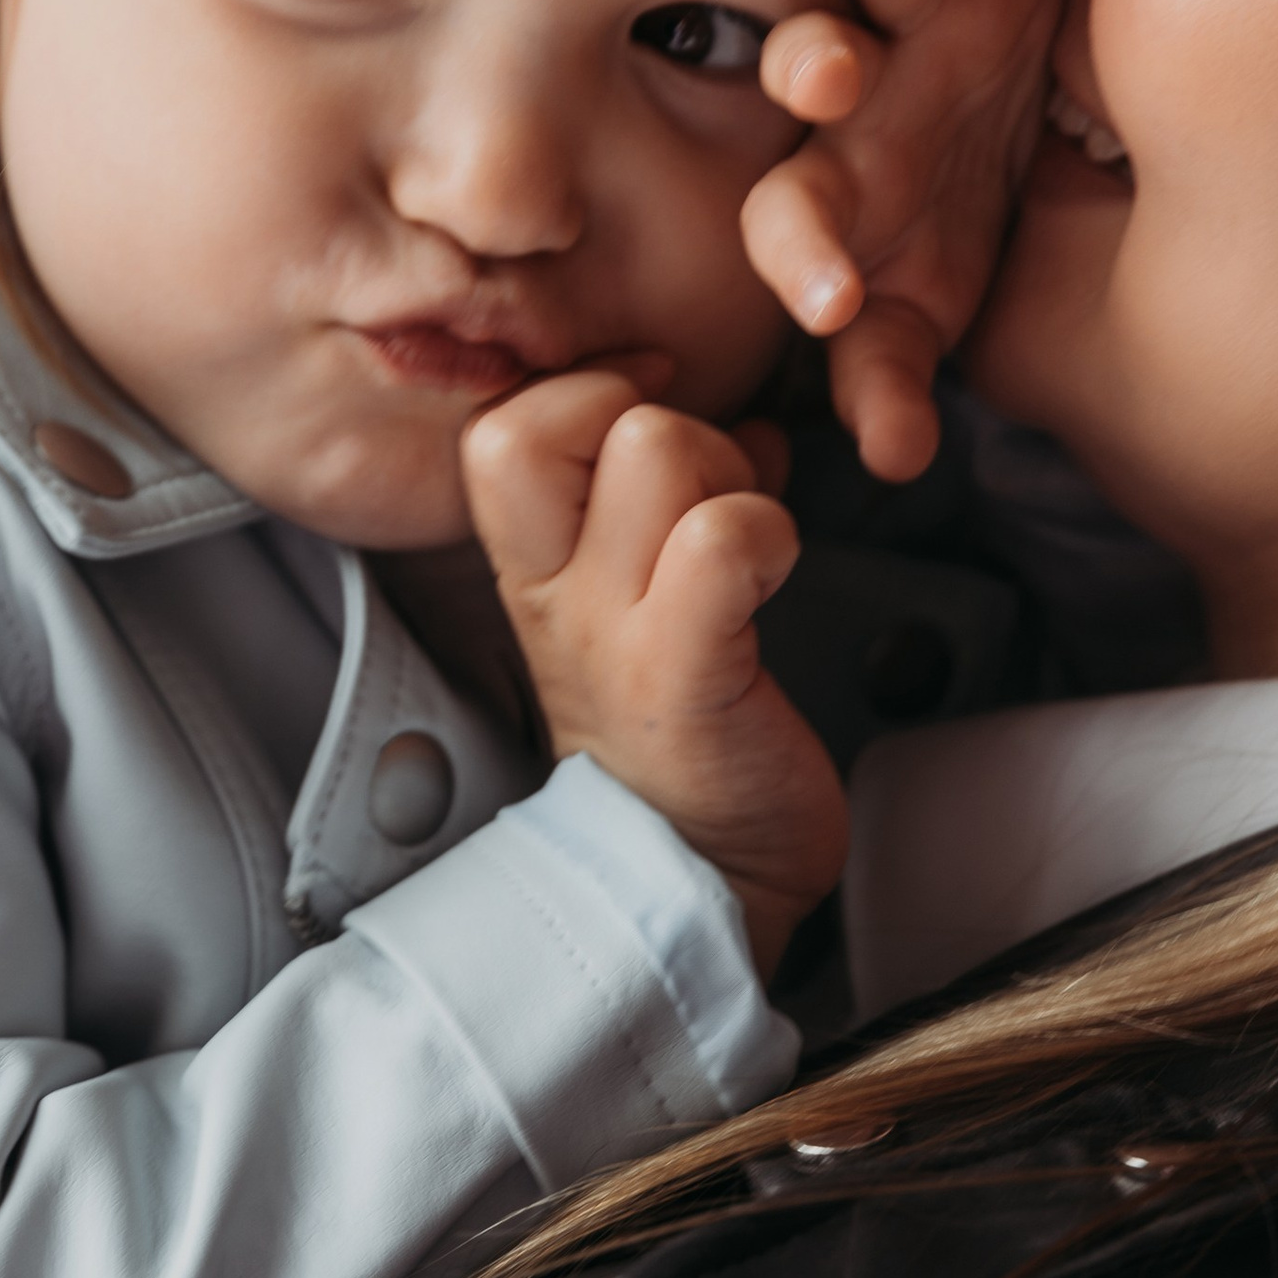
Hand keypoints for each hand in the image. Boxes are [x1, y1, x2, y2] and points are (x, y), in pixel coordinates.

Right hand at [463, 371, 846, 981]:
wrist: (695, 882)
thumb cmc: (684, 726)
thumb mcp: (629, 600)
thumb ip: (650, 502)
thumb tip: (724, 408)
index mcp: (532, 573)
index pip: (497, 428)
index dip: (586, 395)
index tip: (657, 432)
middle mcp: (553, 596)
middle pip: (552, 424)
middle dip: (655, 418)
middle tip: (708, 487)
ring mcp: (612, 635)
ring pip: (653, 450)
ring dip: (729, 472)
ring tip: (750, 540)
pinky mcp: (686, 674)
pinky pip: (722, 540)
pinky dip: (770, 530)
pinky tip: (780, 573)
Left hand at [742, 0, 1061, 483]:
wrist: (1028, 112)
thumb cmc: (955, 213)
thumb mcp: (933, 304)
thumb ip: (897, 376)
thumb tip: (894, 462)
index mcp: (833, 187)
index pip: (790, 223)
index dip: (804, 261)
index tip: (835, 306)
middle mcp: (857, 86)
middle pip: (811, 68)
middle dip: (811, 66)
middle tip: (825, 83)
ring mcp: (908, 3)